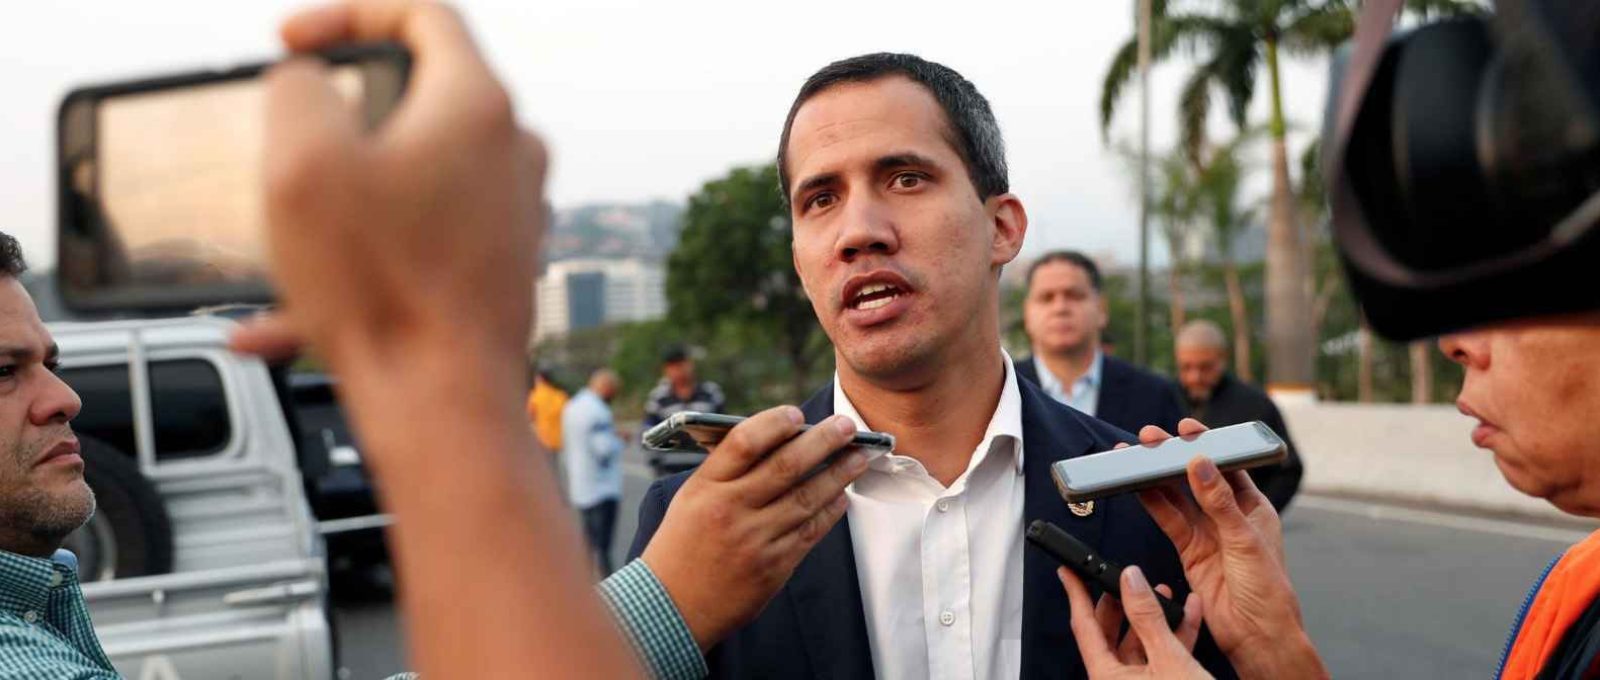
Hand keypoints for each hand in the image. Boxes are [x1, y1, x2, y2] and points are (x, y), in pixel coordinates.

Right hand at [234, 0, 543, 388]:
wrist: (445, 408)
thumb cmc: (384, 291)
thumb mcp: (301, 160)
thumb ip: (296, 89)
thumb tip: (307, 82)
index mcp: (477, 106)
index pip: (422, 13)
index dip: (346, 13)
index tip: (292, 45)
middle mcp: (512, 152)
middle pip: (417, 97)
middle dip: (339, 121)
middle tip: (289, 152)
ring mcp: (515, 212)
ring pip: (408, 183)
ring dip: (340, 209)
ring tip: (284, 250)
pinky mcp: (503, 265)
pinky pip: (416, 248)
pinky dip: (358, 268)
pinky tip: (282, 320)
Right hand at [642, 407, 868, 649]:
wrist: (672, 608)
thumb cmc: (682, 546)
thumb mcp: (691, 499)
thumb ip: (727, 472)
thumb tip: (778, 441)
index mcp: (705, 487)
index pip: (744, 442)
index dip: (774, 423)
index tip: (797, 414)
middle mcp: (730, 510)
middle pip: (786, 466)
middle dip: (823, 442)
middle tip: (848, 426)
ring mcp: (754, 540)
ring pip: (807, 498)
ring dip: (838, 475)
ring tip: (858, 457)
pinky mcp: (773, 567)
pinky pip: (810, 532)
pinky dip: (830, 511)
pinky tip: (842, 496)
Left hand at [1059, 564, 1210, 678]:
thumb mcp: (1169, 660)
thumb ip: (1148, 618)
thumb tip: (1131, 582)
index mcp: (1107, 678)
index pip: (1083, 628)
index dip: (1076, 596)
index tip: (1069, 574)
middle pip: (1111, 635)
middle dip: (1122, 604)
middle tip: (1123, 579)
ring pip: (1140, 645)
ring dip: (1154, 617)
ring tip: (1163, 591)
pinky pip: (1162, 657)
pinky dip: (1175, 635)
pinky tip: (1188, 614)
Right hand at [1132, 419, 1326, 679]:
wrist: (1256, 634)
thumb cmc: (1268, 590)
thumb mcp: (1245, 540)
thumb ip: (1220, 502)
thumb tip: (1201, 464)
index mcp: (1253, 507)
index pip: (1227, 465)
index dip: (1206, 444)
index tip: (1186, 429)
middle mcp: (1229, 516)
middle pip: (1196, 478)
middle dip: (1173, 457)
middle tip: (1150, 440)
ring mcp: (1208, 533)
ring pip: (1177, 497)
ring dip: (1156, 478)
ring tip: (1134, 459)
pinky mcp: (1189, 550)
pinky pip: (1168, 521)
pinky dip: (1152, 504)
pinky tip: (1137, 488)